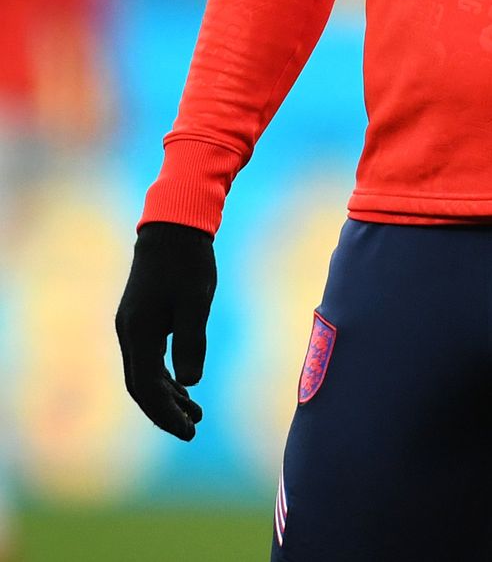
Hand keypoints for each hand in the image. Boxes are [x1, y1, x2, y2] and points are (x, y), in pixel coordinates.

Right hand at [115, 221, 216, 439]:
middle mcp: (128, 332)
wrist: (173, 227)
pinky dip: (165, 375)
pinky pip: (149, 357)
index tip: (188, 430)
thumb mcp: (196, 300)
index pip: (146, 387)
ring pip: (145, 373)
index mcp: (139, 331)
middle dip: (164, 411)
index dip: (165, 413)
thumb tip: (190, 382)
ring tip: (195, 413)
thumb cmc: (188, 261)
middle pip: (141, 386)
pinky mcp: (142, 318)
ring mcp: (132, 325)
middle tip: (192, 429)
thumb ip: (191, 341)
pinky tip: (184, 385)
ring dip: (167, 395)